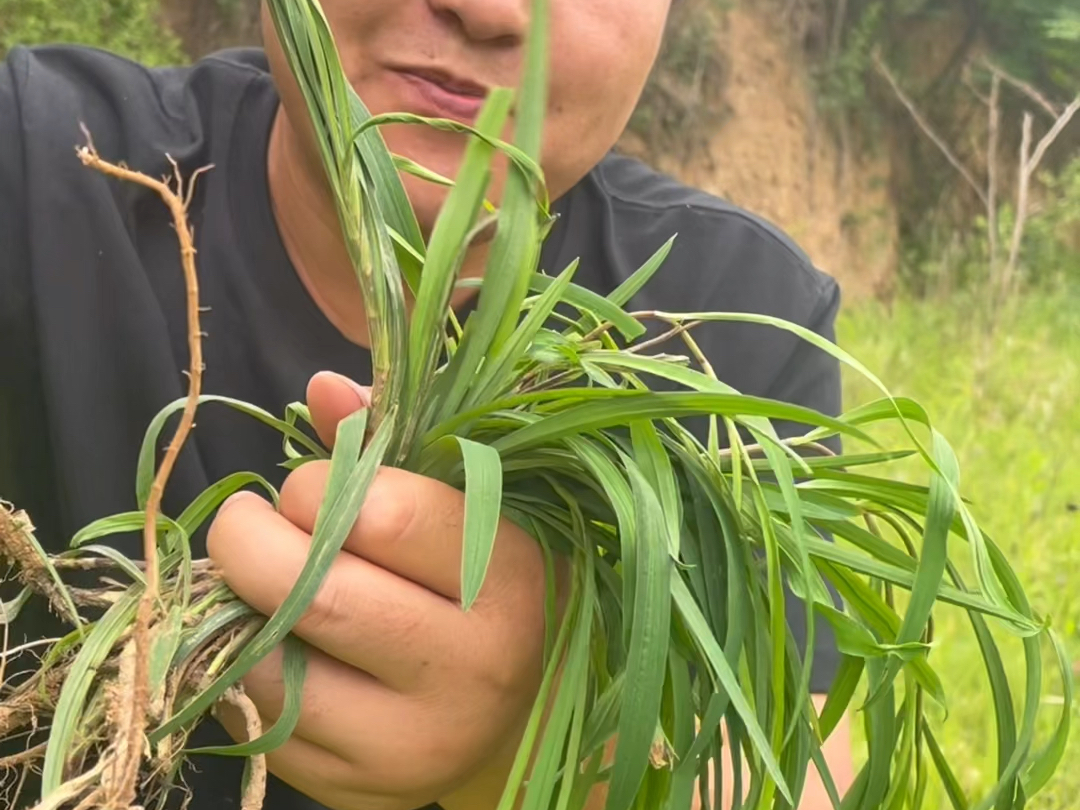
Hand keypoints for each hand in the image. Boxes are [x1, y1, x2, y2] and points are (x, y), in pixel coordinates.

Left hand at [208, 371, 554, 809]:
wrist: (524, 722)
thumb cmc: (490, 590)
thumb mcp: (473, 510)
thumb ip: (400, 444)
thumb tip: (322, 388)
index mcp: (508, 583)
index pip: (386, 513)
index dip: (321, 485)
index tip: (311, 485)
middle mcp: (471, 671)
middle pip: (316, 592)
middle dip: (252, 540)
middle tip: (249, 524)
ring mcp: (411, 744)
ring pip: (268, 662)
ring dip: (239, 608)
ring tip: (263, 584)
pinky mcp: (358, 790)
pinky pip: (256, 717)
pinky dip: (241, 667)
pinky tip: (274, 643)